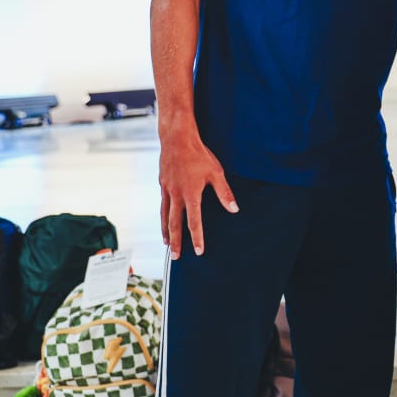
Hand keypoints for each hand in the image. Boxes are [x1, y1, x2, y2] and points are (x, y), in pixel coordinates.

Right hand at [158, 136, 237, 257]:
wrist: (176, 139)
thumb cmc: (199, 155)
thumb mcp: (216, 173)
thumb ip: (224, 193)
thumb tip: (234, 209)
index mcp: (190, 194)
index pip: (194, 222)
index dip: (197, 238)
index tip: (199, 251)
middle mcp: (176, 195)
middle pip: (175, 224)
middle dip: (177, 242)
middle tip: (177, 257)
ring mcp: (167, 190)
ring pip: (164, 216)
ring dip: (166, 232)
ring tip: (168, 244)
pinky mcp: (162, 184)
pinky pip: (162, 204)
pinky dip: (163, 216)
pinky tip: (164, 220)